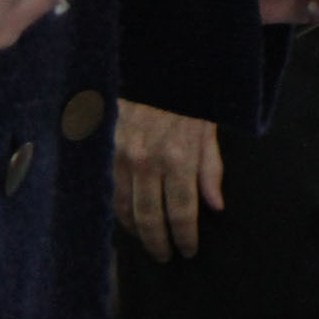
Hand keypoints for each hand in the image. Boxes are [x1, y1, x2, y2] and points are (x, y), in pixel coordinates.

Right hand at [113, 101, 223, 260]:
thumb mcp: (208, 126)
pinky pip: (107, 189)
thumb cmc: (188, 93)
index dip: (184, 237)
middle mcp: (146, 160)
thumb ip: (210, 169)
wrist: (155, 62)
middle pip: (149, 217)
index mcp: (178, 156)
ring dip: (135, 230)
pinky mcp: (103, 147)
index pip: (180, 212)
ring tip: (147, 241)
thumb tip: (215, 206)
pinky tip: (125, 217)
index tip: (187, 252)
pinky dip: (116, 208)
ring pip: (123, 208)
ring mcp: (120, 155)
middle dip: (158, 243)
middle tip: (165, 257)